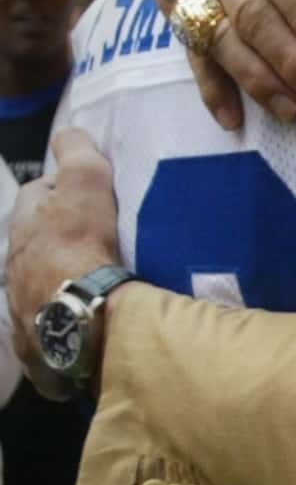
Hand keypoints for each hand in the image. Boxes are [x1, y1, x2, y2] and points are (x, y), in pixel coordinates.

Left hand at [6, 130, 122, 397]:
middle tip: (93, 243)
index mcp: (22, 228)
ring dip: (58, 284)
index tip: (89, 198)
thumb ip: (78, 153)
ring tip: (91, 287)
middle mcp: (13, 270)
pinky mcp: (36, 351)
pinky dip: (61, 329)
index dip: (61, 193)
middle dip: (56, 241)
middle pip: (33, 245)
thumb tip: (69, 133)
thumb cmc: (84, 247)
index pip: (36, 196)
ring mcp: (21, 312)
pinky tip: (83, 330)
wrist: (85, 322)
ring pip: (37, 289)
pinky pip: (46, 335)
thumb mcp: (86, 183)